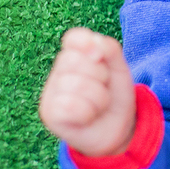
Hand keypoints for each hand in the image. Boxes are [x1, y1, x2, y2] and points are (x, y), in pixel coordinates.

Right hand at [39, 27, 137, 157]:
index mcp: (72, 56)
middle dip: (100, 76)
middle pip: (75, 60)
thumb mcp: (119, 67)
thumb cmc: (114, 96)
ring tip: (99, 104)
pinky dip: (88, 111)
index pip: (74, 38)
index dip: (90, 44)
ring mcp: (50, 93)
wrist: (118, 130)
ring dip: (99, 97)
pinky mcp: (50, 114)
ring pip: (76, 84)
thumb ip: (108, 48)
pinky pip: (70, 105)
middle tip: (102, 88)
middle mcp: (57, 73)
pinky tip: (89, 116)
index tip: (101, 58)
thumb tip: (92, 46)